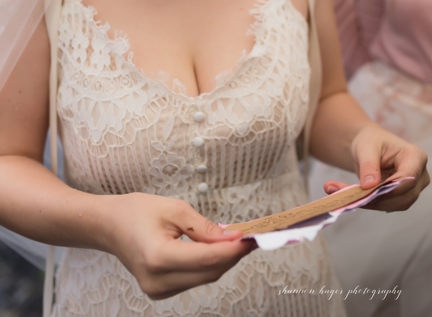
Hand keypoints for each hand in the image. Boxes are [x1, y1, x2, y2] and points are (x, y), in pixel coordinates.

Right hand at [101, 192, 253, 299]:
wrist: (107, 226)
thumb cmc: (136, 212)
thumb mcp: (174, 210)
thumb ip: (205, 227)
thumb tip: (233, 238)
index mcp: (158, 257)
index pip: (207, 259)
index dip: (234, 250)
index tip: (254, 237)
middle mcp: (157, 279)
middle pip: (210, 272)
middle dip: (233, 255)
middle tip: (251, 236)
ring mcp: (157, 289)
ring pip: (205, 278)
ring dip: (223, 260)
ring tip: (235, 240)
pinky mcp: (160, 291)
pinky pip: (195, 279)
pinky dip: (209, 265)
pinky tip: (215, 250)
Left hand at [322, 126, 428, 210]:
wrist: (369, 147)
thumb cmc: (371, 141)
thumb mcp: (366, 148)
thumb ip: (369, 166)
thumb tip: (369, 186)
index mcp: (416, 156)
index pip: (410, 178)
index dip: (391, 188)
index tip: (367, 192)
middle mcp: (420, 174)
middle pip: (405, 195)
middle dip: (378, 199)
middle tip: (349, 196)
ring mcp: (414, 187)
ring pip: (398, 204)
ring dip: (373, 204)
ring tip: (346, 196)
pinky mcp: (403, 196)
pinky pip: (390, 206)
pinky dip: (371, 204)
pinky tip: (354, 198)